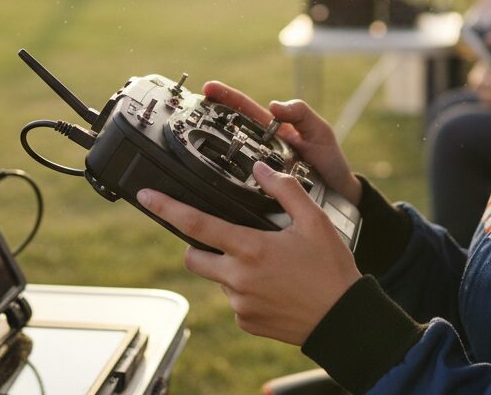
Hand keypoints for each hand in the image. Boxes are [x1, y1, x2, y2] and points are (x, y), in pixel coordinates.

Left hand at [137, 162, 361, 345]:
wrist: (344, 319)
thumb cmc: (331, 268)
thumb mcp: (314, 221)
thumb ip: (285, 189)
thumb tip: (261, 169)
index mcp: (249, 248)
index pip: (196, 224)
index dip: (166, 208)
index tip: (146, 197)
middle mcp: (237, 278)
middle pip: (193, 257)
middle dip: (200, 246)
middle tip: (231, 240)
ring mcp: (239, 304)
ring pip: (218, 279)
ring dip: (230, 269)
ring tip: (267, 267)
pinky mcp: (246, 322)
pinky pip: (235, 302)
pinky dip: (246, 292)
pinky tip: (274, 287)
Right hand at [203, 81, 360, 204]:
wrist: (340, 198)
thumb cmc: (329, 162)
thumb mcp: (320, 132)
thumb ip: (302, 114)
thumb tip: (274, 105)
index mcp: (272, 130)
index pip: (244, 109)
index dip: (226, 97)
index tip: (208, 88)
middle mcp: (260, 148)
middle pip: (228, 130)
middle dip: (206, 119)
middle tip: (185, 114)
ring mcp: (257, 169)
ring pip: (227, 156)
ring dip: (208, 149)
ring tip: (188, 142)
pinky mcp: (258, 190)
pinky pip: (235, 181)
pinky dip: (220, 179)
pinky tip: (205, 178)